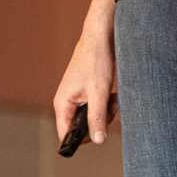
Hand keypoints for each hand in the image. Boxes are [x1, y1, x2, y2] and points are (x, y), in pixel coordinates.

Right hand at [54, 21, 116, 145]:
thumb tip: (97, 140)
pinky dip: (107, 104)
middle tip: (110, 109)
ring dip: (105, 112)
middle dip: (98, 122)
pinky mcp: (87, 92)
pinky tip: (113, 95)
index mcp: (63, 103)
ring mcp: (77, 97)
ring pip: (92, 117)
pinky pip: (97, 107)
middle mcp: (67, 102)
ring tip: (113, 99)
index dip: (81, 139)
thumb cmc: (96, 61)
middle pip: (81, 127)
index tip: (98, 134)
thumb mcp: (99, 93)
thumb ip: (97, 118)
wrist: (101, 37)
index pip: (65, 134)